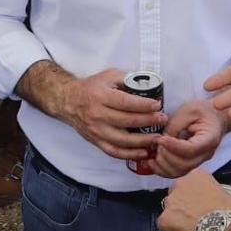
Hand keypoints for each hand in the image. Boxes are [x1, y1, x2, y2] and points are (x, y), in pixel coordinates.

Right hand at [44, 70, 169, 159]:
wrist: (68, 101)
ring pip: (122, 140)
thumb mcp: (108, 76)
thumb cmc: (92, 87)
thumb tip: (149, 84)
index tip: (157, 105)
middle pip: (126, 122)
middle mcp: (97, 115)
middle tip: (162, 119)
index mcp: (101, 96)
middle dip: (148, 121)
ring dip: (142, 141)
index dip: (143, 105)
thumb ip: (127, 79)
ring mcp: (96, 131)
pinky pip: (114, 151)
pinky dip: (130, 154)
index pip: (125, 103)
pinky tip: (143, 152)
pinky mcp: (96, 141)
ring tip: (157, 138)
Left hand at [150, 99, 226, 177]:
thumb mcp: (189, 109)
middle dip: (166, 155)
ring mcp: (198, 161)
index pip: (191, 149)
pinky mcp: (189, 163)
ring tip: (154, 150)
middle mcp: (205, 154)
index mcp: (209, 138)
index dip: (173, 147)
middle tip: (157, 142)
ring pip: (179, 171)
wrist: (214, 117)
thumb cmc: (203, 111)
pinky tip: (152, 162)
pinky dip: (162, 170)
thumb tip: (162, 139)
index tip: (161, 139)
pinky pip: (175, 173)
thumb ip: (176, 124)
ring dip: (162, 164)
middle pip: (185, 164)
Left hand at [158, 167, 230, 230]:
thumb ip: (230, 198)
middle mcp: (180, 183)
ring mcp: (170, 201)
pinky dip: (172, 230)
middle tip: (195, 215)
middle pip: (177, 193)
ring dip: (177, 216)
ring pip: (170, 208)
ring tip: (190, 227)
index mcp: (197, 175)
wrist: (225, 230)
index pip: (191, 182)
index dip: (196, 194)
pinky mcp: (163, 219)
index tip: (203, 203)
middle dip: (183, 203)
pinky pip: (164, 224)